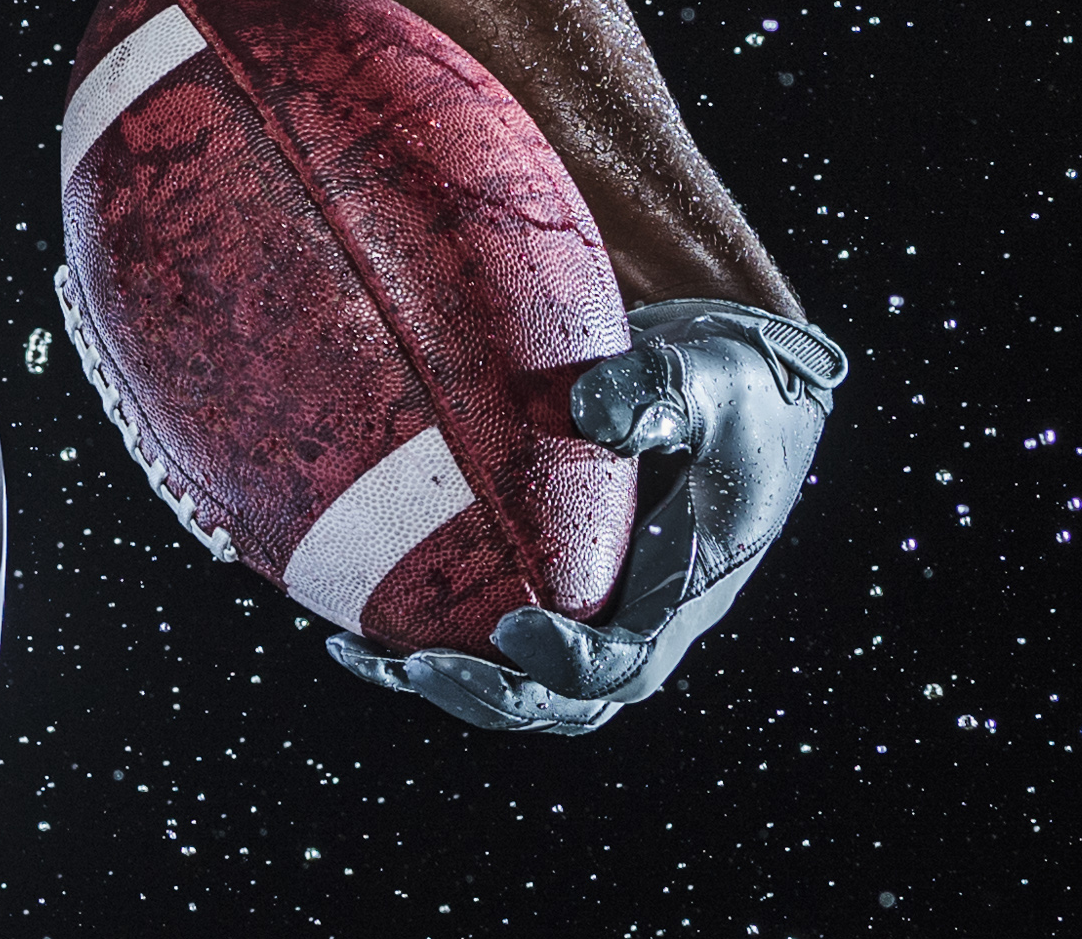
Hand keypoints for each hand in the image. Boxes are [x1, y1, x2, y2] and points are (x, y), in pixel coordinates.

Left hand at [326, 301, 850, 734]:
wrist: (732, 392)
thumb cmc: (725, 387)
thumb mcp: (709, 381)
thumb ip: (660, 395)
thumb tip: (590, 410)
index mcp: (682, 594)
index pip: (625, 661)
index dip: (569, 660)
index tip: (512, 627)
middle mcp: (635, 620)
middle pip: (562, 700)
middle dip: (489, 695)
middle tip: (416, 667)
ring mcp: (593, 612)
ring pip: (516, 683)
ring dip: (440, 680)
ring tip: (358, 654)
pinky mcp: (552, 587)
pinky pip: (484, 632)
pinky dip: (421, 636)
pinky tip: (349, 619)